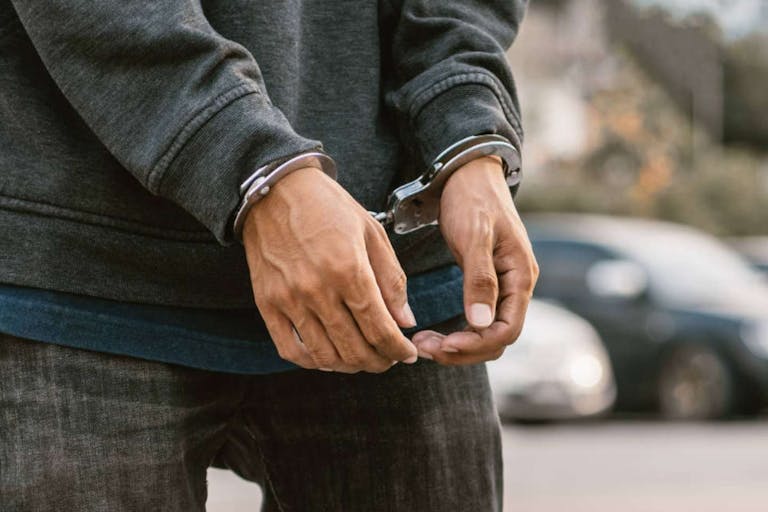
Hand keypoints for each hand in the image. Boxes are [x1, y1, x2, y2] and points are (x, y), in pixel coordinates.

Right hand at [242, 167, 417, 372]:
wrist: (276, 189)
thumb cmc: (329, 208)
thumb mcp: (372, 233)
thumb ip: (391, 280)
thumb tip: (405, 322)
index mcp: (349, 269)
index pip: (380, 329)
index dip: (398, 350)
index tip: (408, 354)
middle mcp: (318, 289)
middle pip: (355, 348)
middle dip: (379, 361)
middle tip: (389, 359)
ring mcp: (289, 299)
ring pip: (325, 355)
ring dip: (350, 366)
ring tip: (362, 359)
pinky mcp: (267, 303)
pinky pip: (290, 349)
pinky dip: (313, 362)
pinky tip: (328, 357)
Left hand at [411, 156, 538, 364]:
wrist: (467, 174)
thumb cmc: (472, 199)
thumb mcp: (475, 236)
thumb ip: (480, 279)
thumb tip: (482, 322)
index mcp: (520, 276)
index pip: (508, 329)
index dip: (477, 344)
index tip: (444, 345)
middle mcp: (516, 286)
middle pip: (497, 338)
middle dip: (463, 349)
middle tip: (424, 348)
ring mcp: (502, 286)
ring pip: (486, 332)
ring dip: (457, 344)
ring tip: (423, 342)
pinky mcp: (486, 283)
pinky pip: (477, 320)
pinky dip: (457, 331)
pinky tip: (434, 332)